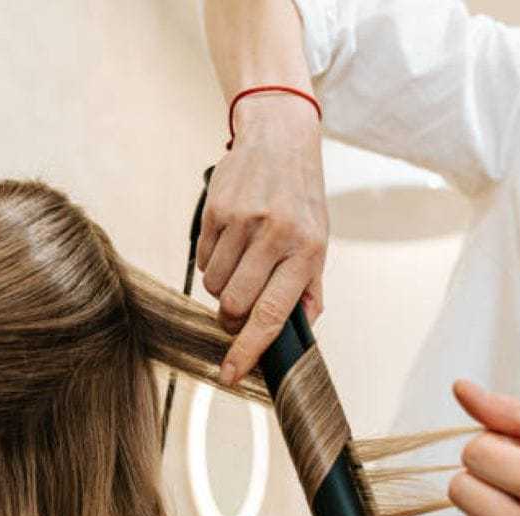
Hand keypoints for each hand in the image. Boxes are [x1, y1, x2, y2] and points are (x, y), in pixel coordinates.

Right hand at [196, 96, 328, 385]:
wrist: (279, 137)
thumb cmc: (301, 200)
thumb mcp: (317, 244)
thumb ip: (308, 292)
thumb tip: (296, 336)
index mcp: (306, 252)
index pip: (271, 315)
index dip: (248, 350)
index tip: (231, 374)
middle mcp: (276, 235)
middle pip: (234, 304)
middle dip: (231, 316)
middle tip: (240, 305)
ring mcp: (243, 220)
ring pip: (214, 285)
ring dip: (222, 286)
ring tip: (241, 261)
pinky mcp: (216, 208)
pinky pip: (202, 260)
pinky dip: (212, 261)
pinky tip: (230, 240)